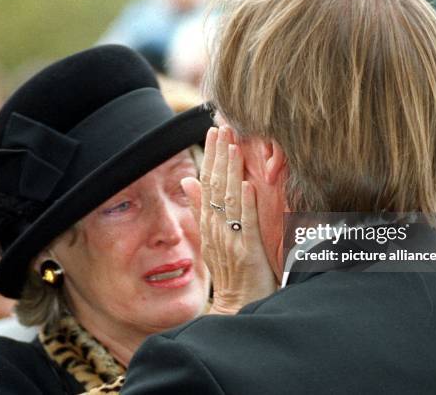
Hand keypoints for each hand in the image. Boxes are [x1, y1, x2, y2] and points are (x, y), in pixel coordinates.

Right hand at [182, 126, 276, 314]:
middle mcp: (216, 229)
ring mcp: (231, 241)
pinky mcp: (248, 253)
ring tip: (233, 146)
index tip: (213, 131)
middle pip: (215, 187)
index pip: (206, 184)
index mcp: (209, 224)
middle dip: (219, 156)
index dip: (210, 157)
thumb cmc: (230, 272)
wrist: (236, 308)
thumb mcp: (210, 238)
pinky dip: (245, 205)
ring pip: (228, 201)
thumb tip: (188, 180)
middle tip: (222, 127)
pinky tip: (246, 185)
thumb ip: (199, 210)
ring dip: (230, 172)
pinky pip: (245, 226)